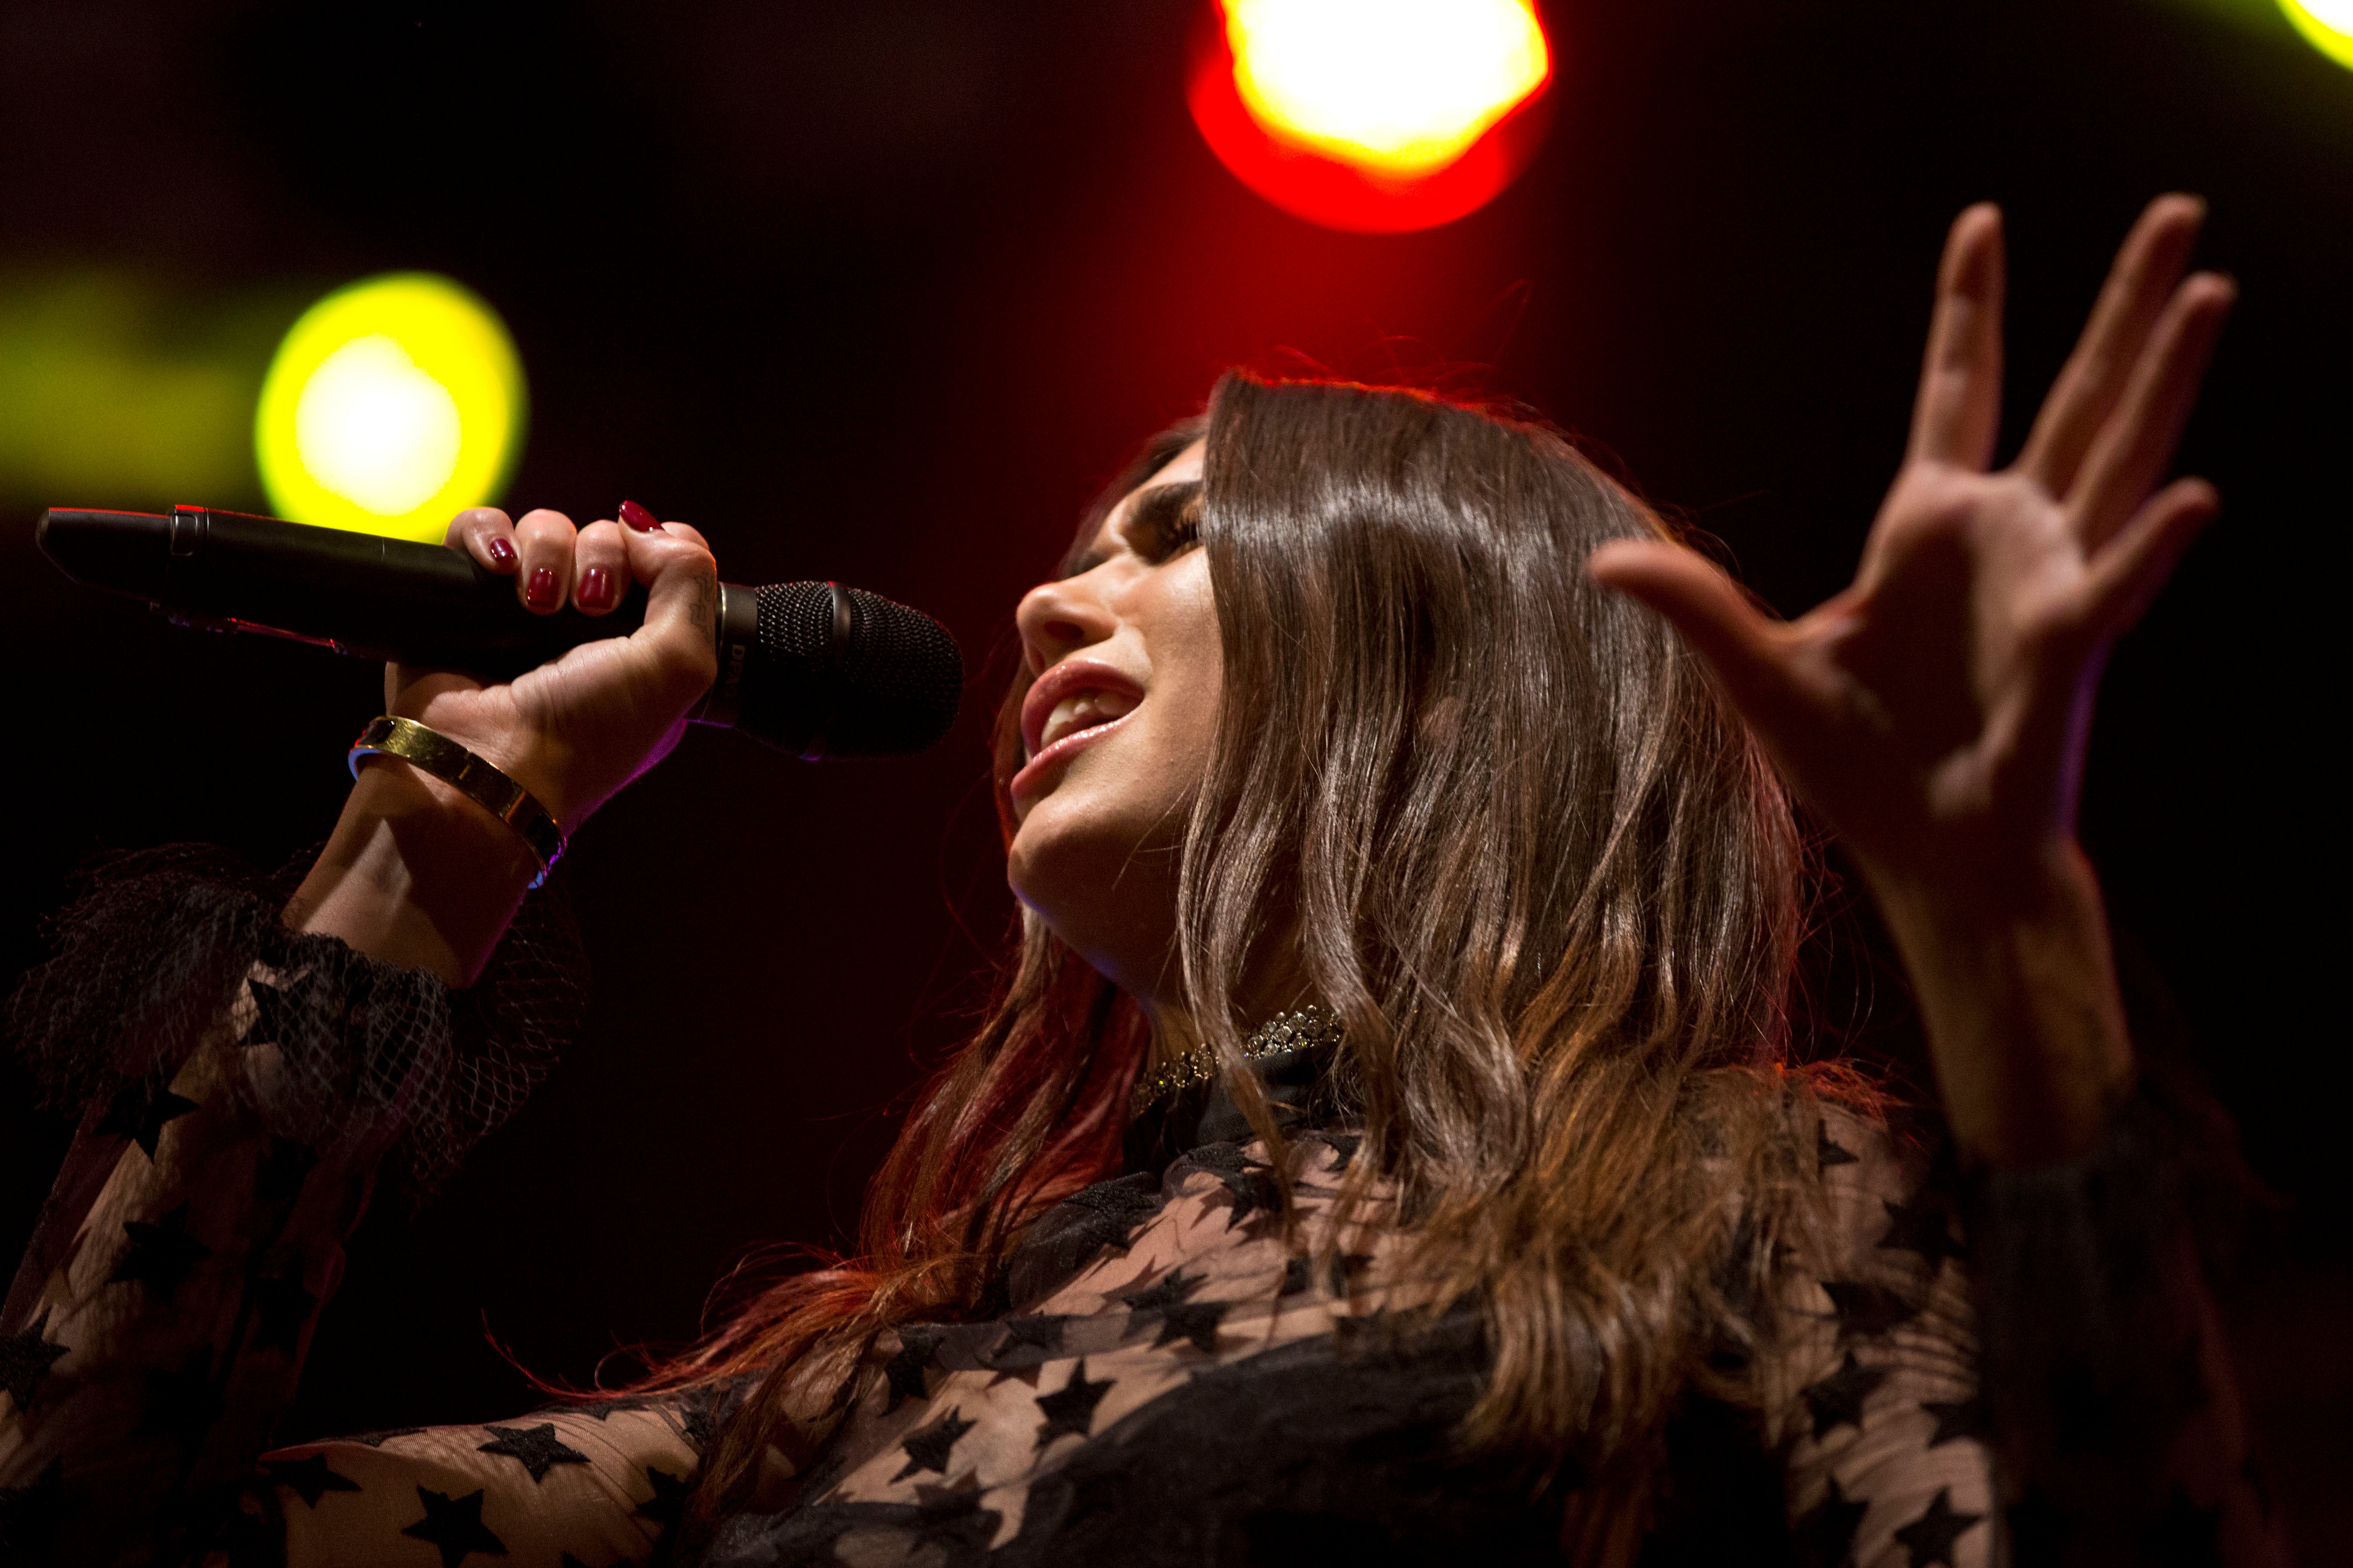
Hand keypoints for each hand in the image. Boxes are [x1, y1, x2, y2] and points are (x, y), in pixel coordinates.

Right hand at [401, 503, 719, 831]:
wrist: (486, 766)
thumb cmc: (587, 733)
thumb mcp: (679, 668)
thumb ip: (691, 585)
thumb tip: (648, 527)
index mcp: (645, 644)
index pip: (665, 557)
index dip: (658, 550)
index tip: (644, 574)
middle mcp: (587, 626)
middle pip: (606, 537)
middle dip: (600, 559)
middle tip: (587, 609)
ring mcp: (525, 610)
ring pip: (546, 529)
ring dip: (546, 554)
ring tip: (535, 604)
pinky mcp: (466, 598)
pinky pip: (480, 531)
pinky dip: (487, 537)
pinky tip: (495, 568)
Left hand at [1590, 197, 2233, 1161]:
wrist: (1926, 855)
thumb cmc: (1858, 769)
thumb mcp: (1758, 670)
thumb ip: (1693, 603)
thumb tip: (1599, 561)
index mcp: (1927, 527)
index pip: (1957, 386)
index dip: (1969, 307)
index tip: (1980, 223)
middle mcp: (2003, 534)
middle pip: (2072, 393)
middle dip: (2119, 304)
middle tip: (2176, 211)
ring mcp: (2048, 581)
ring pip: (2122, 453)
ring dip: (2164, 376)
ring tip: (2207, 288)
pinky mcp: (2070, 645)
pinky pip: (2119, 581)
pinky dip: (2154, 542)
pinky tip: (2193, 495)